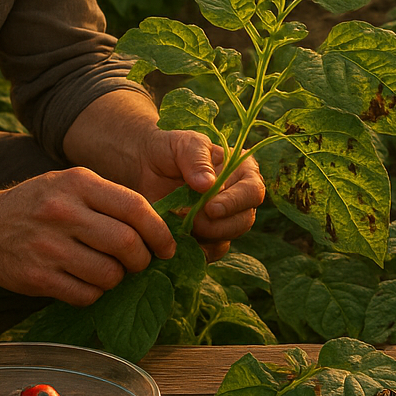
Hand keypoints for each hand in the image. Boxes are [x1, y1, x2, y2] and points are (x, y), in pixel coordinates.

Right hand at [0, 167, 176, 306]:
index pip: (135, 207)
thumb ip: (108, 199)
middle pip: (126, 243)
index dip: (159, 231)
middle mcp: (62, 212)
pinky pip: (85, 294)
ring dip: (117, 279)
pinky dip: (94, 293)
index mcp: (77, 183)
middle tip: (139, 263)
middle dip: (141, 259)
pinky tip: (86, 282)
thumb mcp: (70, 184)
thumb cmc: (37, 204)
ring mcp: (48, 246)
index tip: (166, 247)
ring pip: (109, 274)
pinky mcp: (37, 277)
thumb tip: (156, 228)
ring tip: (109, 272)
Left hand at [142, 130, 263, 260]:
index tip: (211, 208)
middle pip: (244, 221)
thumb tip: (208, 185)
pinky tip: (179, 239)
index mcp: (241, 172)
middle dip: (219, 225)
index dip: (235, 203)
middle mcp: (237, 198)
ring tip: (180, 223)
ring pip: (227, 239)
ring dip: (204, 237)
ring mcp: (222, 220)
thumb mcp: (183, 144)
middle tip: (192, 220)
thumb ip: (197, 159)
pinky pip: (209, 252)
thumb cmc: (168, 149)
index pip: (253, 192)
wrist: (142, 166)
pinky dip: (195, 250)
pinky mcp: (204, 238)